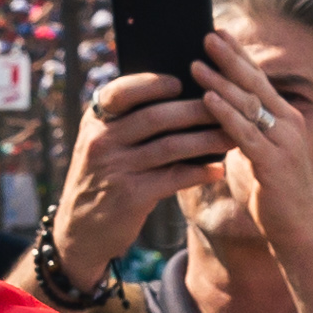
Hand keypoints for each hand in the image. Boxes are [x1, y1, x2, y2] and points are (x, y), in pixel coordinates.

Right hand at [54, 67, 229, 279]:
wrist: (79, 232)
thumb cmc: (103, 179)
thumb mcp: (102, 145)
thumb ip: (129, 122)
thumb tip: (184, 98)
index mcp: (94, 120)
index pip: (123, 91)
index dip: (154, 83)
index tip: (185, 80)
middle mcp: (100, 141)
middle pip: (155, 116)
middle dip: (196, 110)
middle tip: (229, 106)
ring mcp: (113, 169)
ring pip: (170, 146)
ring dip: (206, 140)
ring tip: (233, 137)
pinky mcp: (129, 197)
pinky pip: (173, 178)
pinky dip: (199, 173)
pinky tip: (218, 170)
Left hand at [199, 37, 312, 270]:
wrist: (298, 232)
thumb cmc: (273, 196)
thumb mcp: (255, 157)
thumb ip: (241, 135)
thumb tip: (216, 116)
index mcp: (286, 119)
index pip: (259, 80)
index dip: (239, 56)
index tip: (219, 33)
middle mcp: (289, 123)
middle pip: (255, 83)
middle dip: (230, 57)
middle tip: (207, 33)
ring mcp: (283, 141)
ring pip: (248, 104)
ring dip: (220, 81)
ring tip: (195, 63)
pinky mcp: (274, 161)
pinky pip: (245, 132)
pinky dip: (225, 113)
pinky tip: (206, 99)